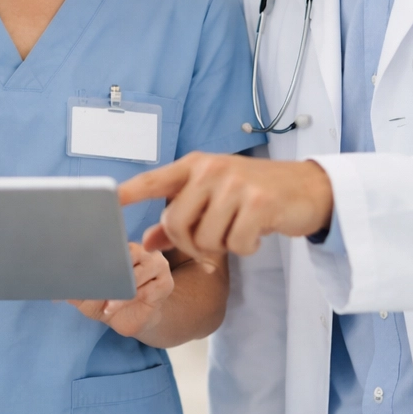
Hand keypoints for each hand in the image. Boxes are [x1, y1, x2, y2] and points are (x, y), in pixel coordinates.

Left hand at [67, 242, 173, 338]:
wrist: (133, 321)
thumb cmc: (109, 302)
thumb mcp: (87, 296)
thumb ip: (75, 288)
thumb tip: (54, 289)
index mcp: (122, 246)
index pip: (111, 241)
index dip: (98, 251)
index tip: (83, 264)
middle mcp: (142, 251)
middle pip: (126, 255)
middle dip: (109, 274)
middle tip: (94, 287)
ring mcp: (156, 265)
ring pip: (135, 273)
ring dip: (118, 292)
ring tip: (105, 305)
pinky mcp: (165, 283)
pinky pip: (147, 289)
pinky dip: (128, 300)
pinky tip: (114, 308)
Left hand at [118, 151, 333, 257]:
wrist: (308, 188)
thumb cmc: (254, 193)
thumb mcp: (214, 198)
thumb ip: (180, 217)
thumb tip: (148, 242)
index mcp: (194, 165)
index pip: (152, 180)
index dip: (127, 193)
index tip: (104, 203)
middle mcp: (210, 170)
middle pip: (175, 224)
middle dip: (190, 244)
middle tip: (211, 245)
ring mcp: (235, 184)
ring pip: (205, 239)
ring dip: (222, 247)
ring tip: (238, 230)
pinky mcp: (259, 203)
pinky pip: (236, 245)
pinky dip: (246, 248)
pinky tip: (257, 232)